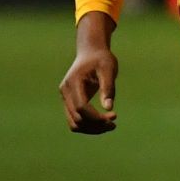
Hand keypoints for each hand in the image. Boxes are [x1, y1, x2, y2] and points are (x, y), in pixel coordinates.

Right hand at [59, 14, 118, 133]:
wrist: (91, 52)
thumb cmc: (101, 58)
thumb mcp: (109, 69)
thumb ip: (108, 87)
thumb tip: (109, 108)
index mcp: (73, 82)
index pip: (81, 107)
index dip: (96, 117)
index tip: (114, 116)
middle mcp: (65, 92)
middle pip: (76, 118)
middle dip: (96, 125)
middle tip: (114, 123)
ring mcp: (65, 98)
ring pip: (74, 123)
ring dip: (92, 128)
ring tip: (111, 125)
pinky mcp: (69, 101)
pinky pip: (75, 119)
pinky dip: (88, 124)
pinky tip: (103, 121)